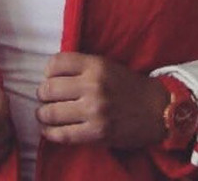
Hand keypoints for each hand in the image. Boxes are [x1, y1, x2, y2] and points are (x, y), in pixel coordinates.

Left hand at [36, 52, 168, 148]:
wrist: (156, 109)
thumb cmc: (127, 85)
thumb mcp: (105, 65)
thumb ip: (80, 66)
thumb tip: (48, 74)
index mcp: (95, 65)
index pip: (56, 63)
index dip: (48, 71)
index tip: (49, 77)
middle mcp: (93, 86)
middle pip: (49, 88)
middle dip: (42, 94)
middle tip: (44, 97)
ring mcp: (95, 111)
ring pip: (51, 112)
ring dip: (43, 114)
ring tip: (44, 114)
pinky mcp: (97, 133)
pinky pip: (63, 134)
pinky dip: (50, 133)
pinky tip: (49, 130)